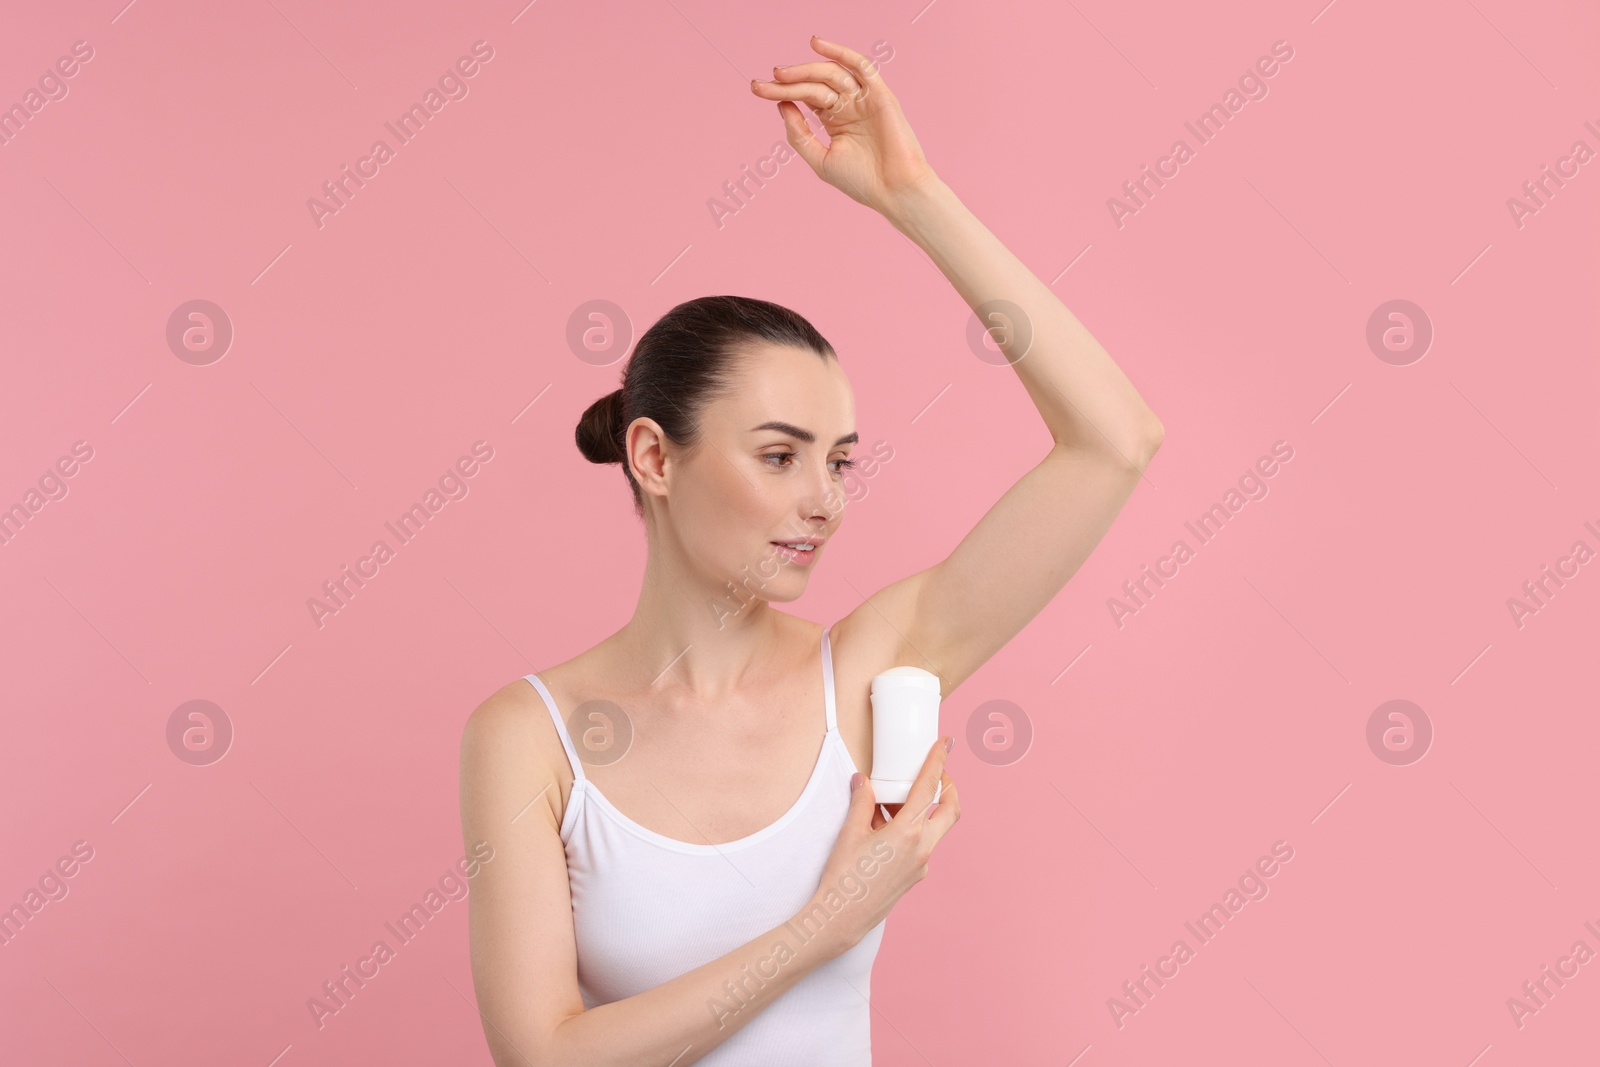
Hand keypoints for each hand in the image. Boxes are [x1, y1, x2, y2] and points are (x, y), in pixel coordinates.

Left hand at [750, 36, 934, 214]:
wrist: (894, 191)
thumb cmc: (862, 181)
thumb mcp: (820, 159)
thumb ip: (799, 135)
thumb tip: (781, 106)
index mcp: (834, 121)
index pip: (804, 98)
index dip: (781, 92)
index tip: (758, 89)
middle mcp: (848, 106)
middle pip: (813, 85)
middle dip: (787, 82)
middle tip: (763, 83)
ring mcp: (863, 99)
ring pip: (830, 75)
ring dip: (805, 70)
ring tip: (781, 74)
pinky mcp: (879, 95)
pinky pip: (859, 66)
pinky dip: (840, 53)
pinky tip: (817, 45)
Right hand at [802, 736, 959, 956]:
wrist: (842, 918)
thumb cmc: (844, 877)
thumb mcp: (850, 832)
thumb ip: (861, 802)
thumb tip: (862, 781)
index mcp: (908, 832)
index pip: (929, 788)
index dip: (939, 762)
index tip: (946, 745)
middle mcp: (922, 848)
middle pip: (950, 811)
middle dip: (949, 789)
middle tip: (937, 775)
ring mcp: (921, 865)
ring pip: (934, 829)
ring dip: (923, 812)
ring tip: (891, 805)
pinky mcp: (915, 876)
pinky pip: (921, 846)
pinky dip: (911, 831)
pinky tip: (883, 831)